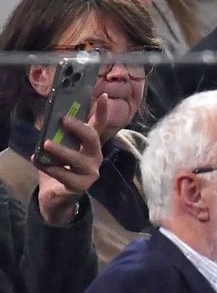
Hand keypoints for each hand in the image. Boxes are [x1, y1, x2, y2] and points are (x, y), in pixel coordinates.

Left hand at [35, 94, 107, 225]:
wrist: (57, 196)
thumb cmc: (58, 167)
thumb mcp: (58, 147)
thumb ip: (57, 133)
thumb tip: (50, 115)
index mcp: (89, 145)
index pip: (98, 125)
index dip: (102, 111)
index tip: (103, 96)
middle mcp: (94, 156)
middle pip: (93, 139)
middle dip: (78, 128)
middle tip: (63, 119)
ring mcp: (90, 172)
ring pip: (78, 159)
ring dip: (62, 150)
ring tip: (46, 144)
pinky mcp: (80, 186)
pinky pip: (65, 175)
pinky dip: (51, 168)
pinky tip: (39, 162)